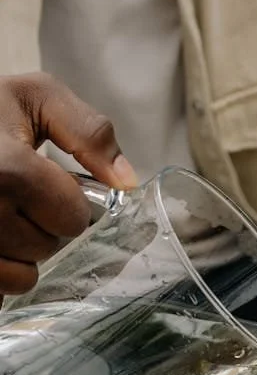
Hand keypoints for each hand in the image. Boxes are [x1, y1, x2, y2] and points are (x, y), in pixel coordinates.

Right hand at [0, 73, 136, 296]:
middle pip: (47, 247)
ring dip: (21, 251)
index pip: (71, 217)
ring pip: (22, 275)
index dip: (69, 202)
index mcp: (4, 166)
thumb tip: (125, 181)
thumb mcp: (34, 98)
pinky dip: (1, 272)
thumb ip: (88, 133)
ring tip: (1, 214)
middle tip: (17, 195)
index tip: (48, 183)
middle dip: (43, 225)